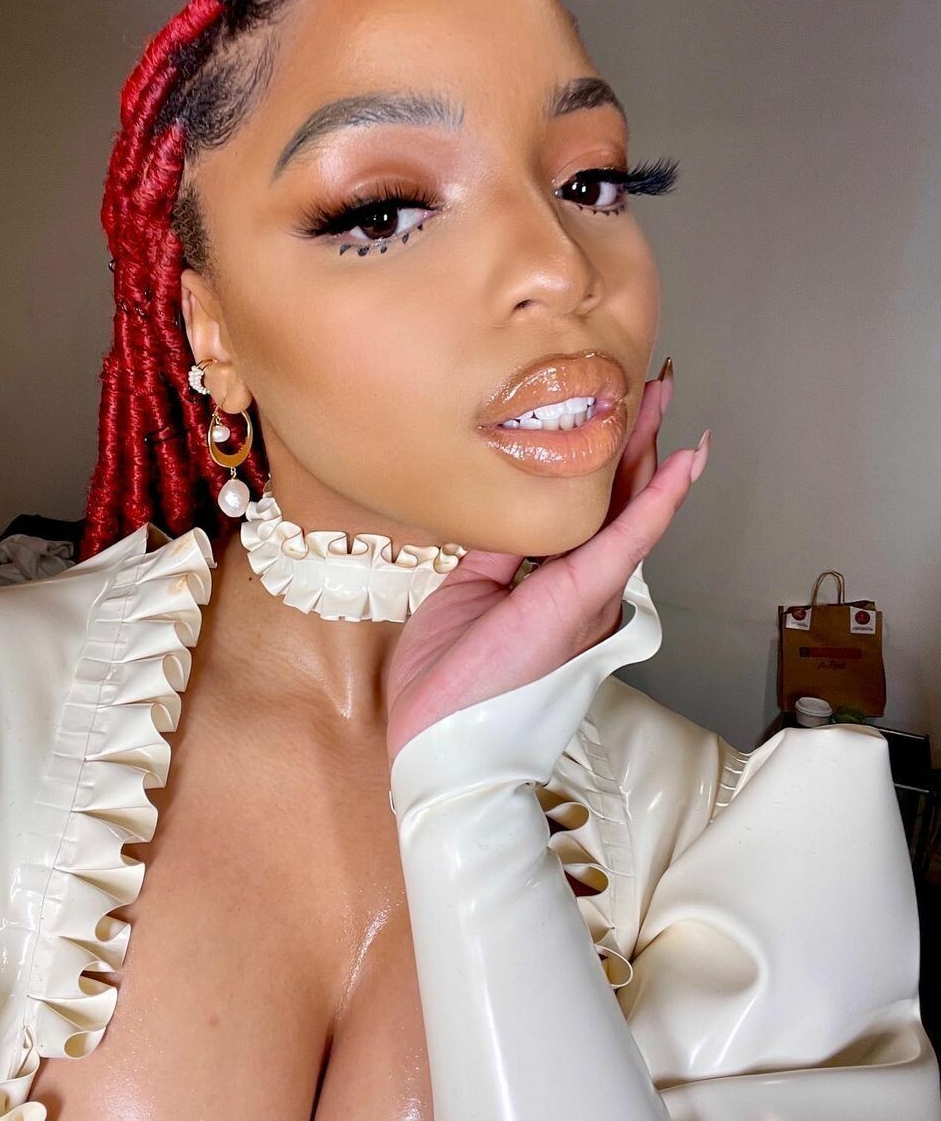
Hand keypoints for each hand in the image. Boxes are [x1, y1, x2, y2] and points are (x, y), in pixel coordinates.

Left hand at [385, 361, 708, 764]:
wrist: (440, 740)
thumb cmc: (449, 682)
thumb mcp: (469, 593)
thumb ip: (500, 549)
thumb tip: (512, 503)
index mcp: (552, 584)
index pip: (587, 508)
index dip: (603, 457)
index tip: (608, 405)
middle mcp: (581, 585)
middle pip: (616, 497)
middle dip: (635, 435)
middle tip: (653, 380)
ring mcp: (587, 594)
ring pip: (627, 507)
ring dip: (649, 447)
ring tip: (663, 394)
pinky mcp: (580, 600)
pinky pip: (626, 541)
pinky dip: (656, 500)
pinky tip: (680, 462)